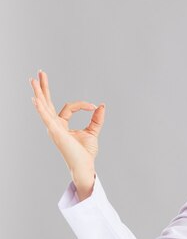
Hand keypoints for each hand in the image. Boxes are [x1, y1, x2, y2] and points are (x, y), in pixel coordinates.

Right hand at [30, 70, 105, 197]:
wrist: (85, 166)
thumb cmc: (85, 152)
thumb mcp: (93, 131)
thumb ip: (97, 119)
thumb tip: (101, 105)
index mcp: (61, 125)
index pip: (68, 107)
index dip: (82, 105)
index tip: (94, 107)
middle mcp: (54, 125)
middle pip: (47, 103)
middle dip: (44, 87)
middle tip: (40, 72)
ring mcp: (53, 128)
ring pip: (44, 107)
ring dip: (39, 93)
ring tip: (32, 80)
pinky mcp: (56, 132)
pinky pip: (47, 118)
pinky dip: (41, 108)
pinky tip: (35, 99)